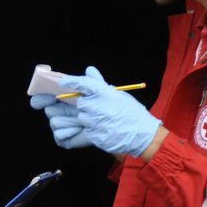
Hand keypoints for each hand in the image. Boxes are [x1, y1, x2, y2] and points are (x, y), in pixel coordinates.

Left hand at [45, 67, 159, 155]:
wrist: (142, 135)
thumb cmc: (133, 113)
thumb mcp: (119, 95)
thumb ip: (100, 84)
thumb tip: (89, 70)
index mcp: (104, 94)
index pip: (83, 83)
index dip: (71, 81)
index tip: (64, 82)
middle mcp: (96, 107)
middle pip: (79, 102)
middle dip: (84, 104)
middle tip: (96, 108)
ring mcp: (93, 122)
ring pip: (80, 117)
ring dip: (87, 118)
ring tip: (103, 120)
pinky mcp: (93, 136)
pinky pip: (85, 130)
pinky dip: (91, 129)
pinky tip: (103, 128)